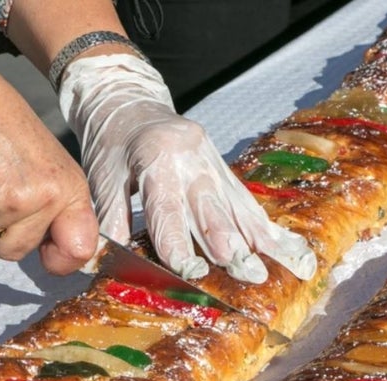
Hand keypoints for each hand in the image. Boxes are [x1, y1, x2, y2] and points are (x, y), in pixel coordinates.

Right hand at [0, 19, 98, 273]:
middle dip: (2, 231)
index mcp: (70, 190)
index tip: (48, 255)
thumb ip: (60, 207)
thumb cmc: (9, 134)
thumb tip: (61, 254)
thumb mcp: (52, 166)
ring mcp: (9, 202)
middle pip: (17, 251)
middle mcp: (45, 199)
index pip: (80, 248)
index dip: (61, 260)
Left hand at [59, 55, 315, 282]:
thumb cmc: (113, 144)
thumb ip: (111, 217)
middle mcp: (191, 158)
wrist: (129, 103)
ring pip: (237, 205)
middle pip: (212, 209)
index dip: (179, 244)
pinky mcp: (222, 167)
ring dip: (259, 239)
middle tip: (249, 272)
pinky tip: (283, 246)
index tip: (192, 272)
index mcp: (157, 157)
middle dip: (231, 244)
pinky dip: (263, 225)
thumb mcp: (101, 177)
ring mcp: (212, 161)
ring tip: (284, 264)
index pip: (169, 210)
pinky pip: (245, 199)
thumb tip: (107, 258)